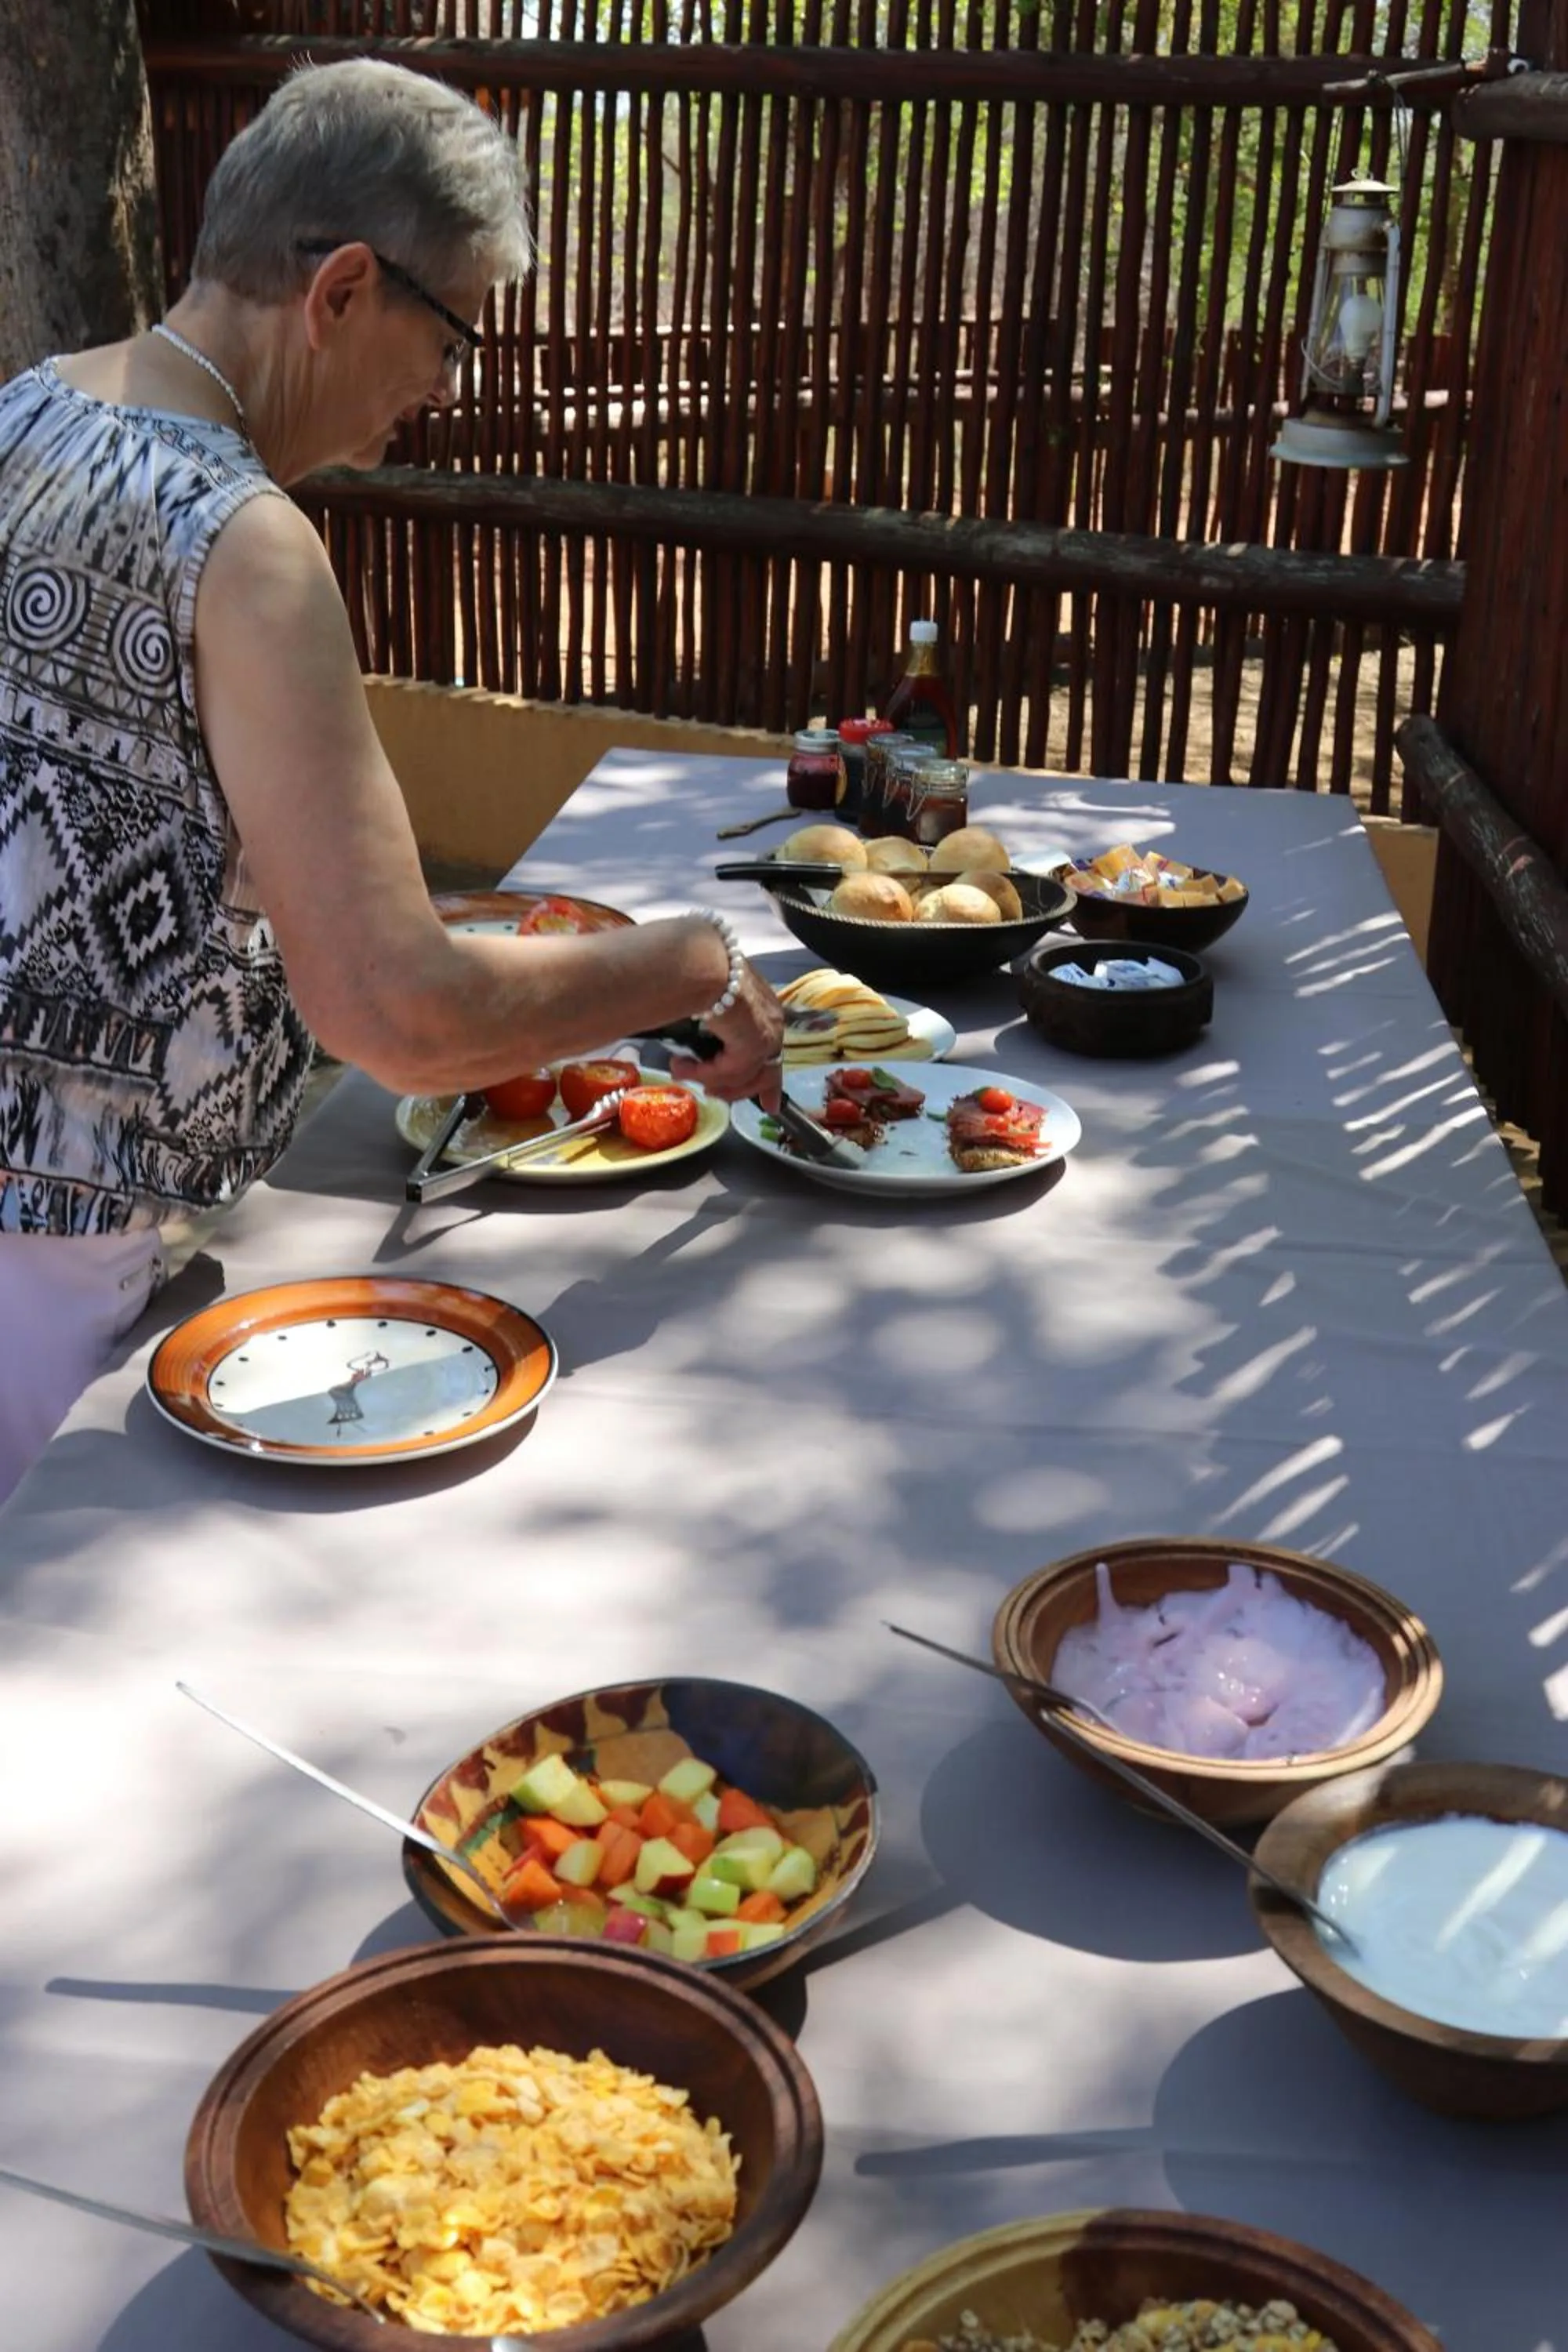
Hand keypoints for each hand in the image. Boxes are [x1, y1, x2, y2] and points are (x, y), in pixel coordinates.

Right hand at [668, 960, 784, 1107]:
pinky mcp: (754, 1046)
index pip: (773, 1052)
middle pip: (765, 1073)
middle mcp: (773, 1023)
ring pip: (744, 1077)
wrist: (700, 961)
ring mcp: (766, 1035)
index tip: (771, 1106)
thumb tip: (696, 1039)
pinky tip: (680, 1065)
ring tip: (680, 1070)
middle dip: (737, 1090)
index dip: (771, 1083)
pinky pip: (729, 1073)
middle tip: (710, 1093)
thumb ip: (714, 1025)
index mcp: (766, 1009)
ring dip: (708, 1079)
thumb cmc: (698, 972)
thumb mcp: (710, 1001)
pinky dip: (701, 1073)